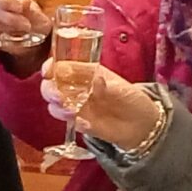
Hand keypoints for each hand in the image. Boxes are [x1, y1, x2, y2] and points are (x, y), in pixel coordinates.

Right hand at [41, 63, 158, 146]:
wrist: (143, 126)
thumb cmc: (133, 99)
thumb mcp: (122, 88)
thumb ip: (106, 85)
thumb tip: (95, 80)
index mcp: (85, 71)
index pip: (61, 65)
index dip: (51, 66)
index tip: (48, 70)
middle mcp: (77, 87)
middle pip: (51, 85)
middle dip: (50, 89)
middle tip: (58, 96)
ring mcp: (76, 105)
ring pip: (54, 104)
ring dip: (57, 107)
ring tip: (71, 112)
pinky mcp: (79, 122)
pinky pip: (67, 121)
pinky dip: (71, 122)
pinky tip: (85, 123)